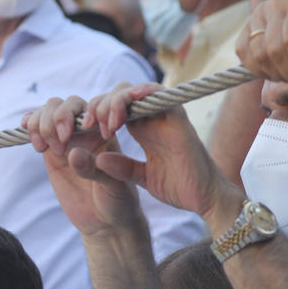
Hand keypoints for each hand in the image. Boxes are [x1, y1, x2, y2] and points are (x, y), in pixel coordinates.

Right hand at [24, 94, 147, 238]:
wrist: (104, 221)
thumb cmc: (118, 201)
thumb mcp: (116, 188)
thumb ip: (97, 170)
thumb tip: (72, 153)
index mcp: (110, 131)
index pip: (101, 103)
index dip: (93, 110)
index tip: (91, 130)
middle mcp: (89, 129)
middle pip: (71, 103)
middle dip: (61, 116)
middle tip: (61, 143)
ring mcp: (68, 138)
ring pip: (52, 109)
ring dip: (44, 121)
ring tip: (45, 147)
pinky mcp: (50, 149)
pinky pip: (37, 126)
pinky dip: (30, 122)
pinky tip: (27, 130)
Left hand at [81, 83, 234, 225]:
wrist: (205, 198)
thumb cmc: (178, 187)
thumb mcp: (140, 178)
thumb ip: (121, 167)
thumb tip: (99, 158)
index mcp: (143, 130)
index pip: (114, 109)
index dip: (96, 115)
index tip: (82, 131)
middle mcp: (153, 119)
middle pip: (120, 95)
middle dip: (100, 105)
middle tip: (88, 125)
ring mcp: (165, 115)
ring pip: (134, 90)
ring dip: (114, 101)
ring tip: (104, 123)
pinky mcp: (177, 117)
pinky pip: (157, 93)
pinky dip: (138, 94)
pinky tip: (122, 111)